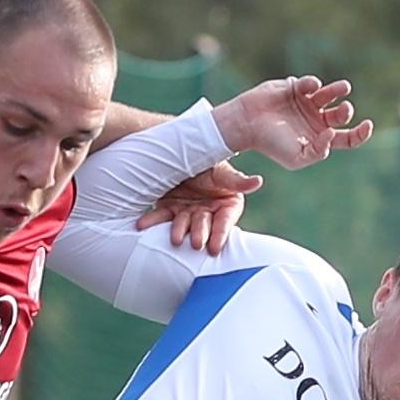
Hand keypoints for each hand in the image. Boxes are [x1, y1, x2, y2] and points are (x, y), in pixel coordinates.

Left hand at [136, 161, 261, 253]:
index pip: (224, 223)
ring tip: (174, 238)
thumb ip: (236, 180)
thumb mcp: (222, 170)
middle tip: (195, 243)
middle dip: (199, 234)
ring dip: (177, 230)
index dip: (220, 234)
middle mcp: (206, 211)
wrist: (185, 151)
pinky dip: (151, 220)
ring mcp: (187, 211)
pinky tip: (141, 224)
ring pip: (181, 223)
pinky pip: (160, 215)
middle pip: (202, 225)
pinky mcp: (169, 208)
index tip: (215, 248)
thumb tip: (258, 182)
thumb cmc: (211, 160)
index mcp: (226, 204)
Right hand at [215, 76, 376, 170]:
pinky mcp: (296, 88)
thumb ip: (318, 151)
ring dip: (339, 90)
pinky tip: (309, 88)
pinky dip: (313, 84)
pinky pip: (311, 83)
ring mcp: (307, 103)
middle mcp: (316, 120)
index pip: (346, 138)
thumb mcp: (296, 158)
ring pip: (331, 95)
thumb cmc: (270, 144)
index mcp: (319, 138)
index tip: (368, 125)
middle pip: (341, 115)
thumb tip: (333, 134)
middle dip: (346, 111)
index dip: (360, 134)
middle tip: (344, 109)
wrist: (247, 125)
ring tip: (344, 88)